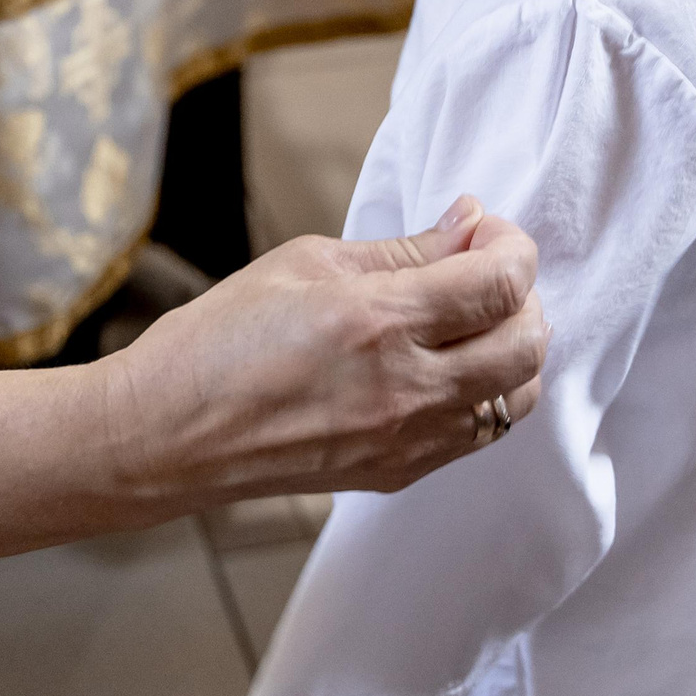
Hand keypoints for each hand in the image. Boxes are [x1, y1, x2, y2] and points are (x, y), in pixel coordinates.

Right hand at [97, 197, 543, 508]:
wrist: (168, 434)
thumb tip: (467, 222)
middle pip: (527, 343)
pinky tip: (444, 365)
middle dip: (523, 294)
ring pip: (517, 396)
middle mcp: (406, 388)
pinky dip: (485, 392)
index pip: (499, 284)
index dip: (511, 247)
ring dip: (512, 348)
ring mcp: (407, 440)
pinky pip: (479, 433)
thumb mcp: (304, 264)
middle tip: (483, 269)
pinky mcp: (400, 473)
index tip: (485, 230)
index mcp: (377, 322)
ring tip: (469, 320)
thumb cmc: (219, 340)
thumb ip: (401, 250)